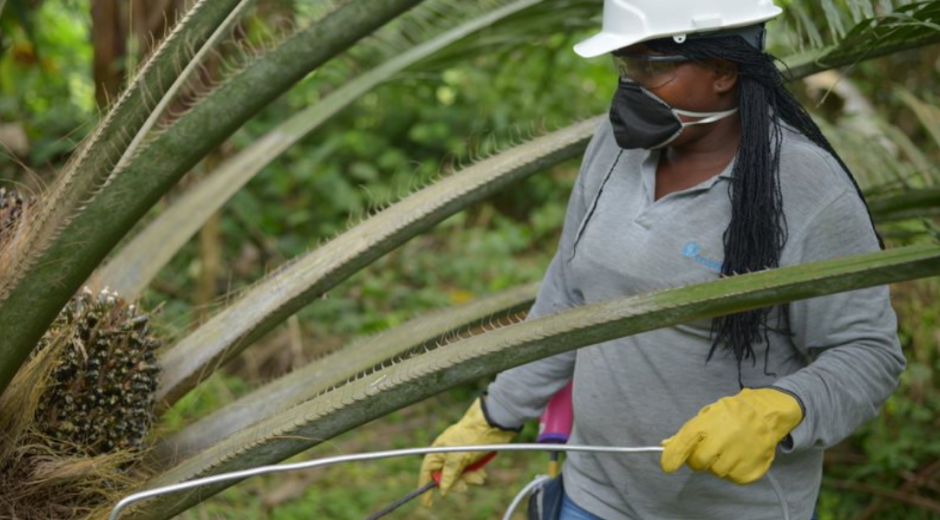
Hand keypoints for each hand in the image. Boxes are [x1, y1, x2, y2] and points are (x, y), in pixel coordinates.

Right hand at [418, 398, 516, 505]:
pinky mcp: (471, 456)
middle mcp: (447, 454)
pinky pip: (470, 471)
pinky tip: (482, 473)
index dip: (426, 487)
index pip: (427, 473)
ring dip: (469, 479)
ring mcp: (459, 455)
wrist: (492, 423)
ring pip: (459, 476)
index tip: (428, 503)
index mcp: (438, 452)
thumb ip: (448, 475)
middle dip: (455, 484)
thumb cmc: (471, 437)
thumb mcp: (457, 458)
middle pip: (445, 478)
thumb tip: (442, 490)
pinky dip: (475, 474)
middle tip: (465, 487)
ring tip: (479, 476)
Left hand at [660, 388, 802, 484]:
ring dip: (716, 464)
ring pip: (716, 471)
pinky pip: (732, 477)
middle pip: (698, 463)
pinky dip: (732, 469)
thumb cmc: (731, 413)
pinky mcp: (750, 470)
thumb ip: (687, 432)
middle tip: (707, 450)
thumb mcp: (707, 415)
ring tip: (727, 449)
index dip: (672, 457)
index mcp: (709, 424)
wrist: (766, 415)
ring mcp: (738, 456)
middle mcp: (723, 440)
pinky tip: (738, 455)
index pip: (684, 444)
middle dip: (698, 459)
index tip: (667, 466)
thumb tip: (666, 445)